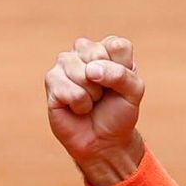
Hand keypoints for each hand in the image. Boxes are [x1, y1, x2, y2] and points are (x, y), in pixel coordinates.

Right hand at [44, 35, 145, 185]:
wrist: (103, 140)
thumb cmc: (118, 112)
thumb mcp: (133, 92)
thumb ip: (121, 74)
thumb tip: (90, 70)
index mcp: (106, 48)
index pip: (117, 46)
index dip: (122, 70)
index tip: (120, 85)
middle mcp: (84, 50)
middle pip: (97, 54)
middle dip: (106, 82)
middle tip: (103, 94)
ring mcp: (65, 64)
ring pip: (82, 72)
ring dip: (92, 95)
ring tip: (90, 101)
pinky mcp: (51, 80)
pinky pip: (70, 90)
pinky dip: (79, 105)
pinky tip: (78, 107)